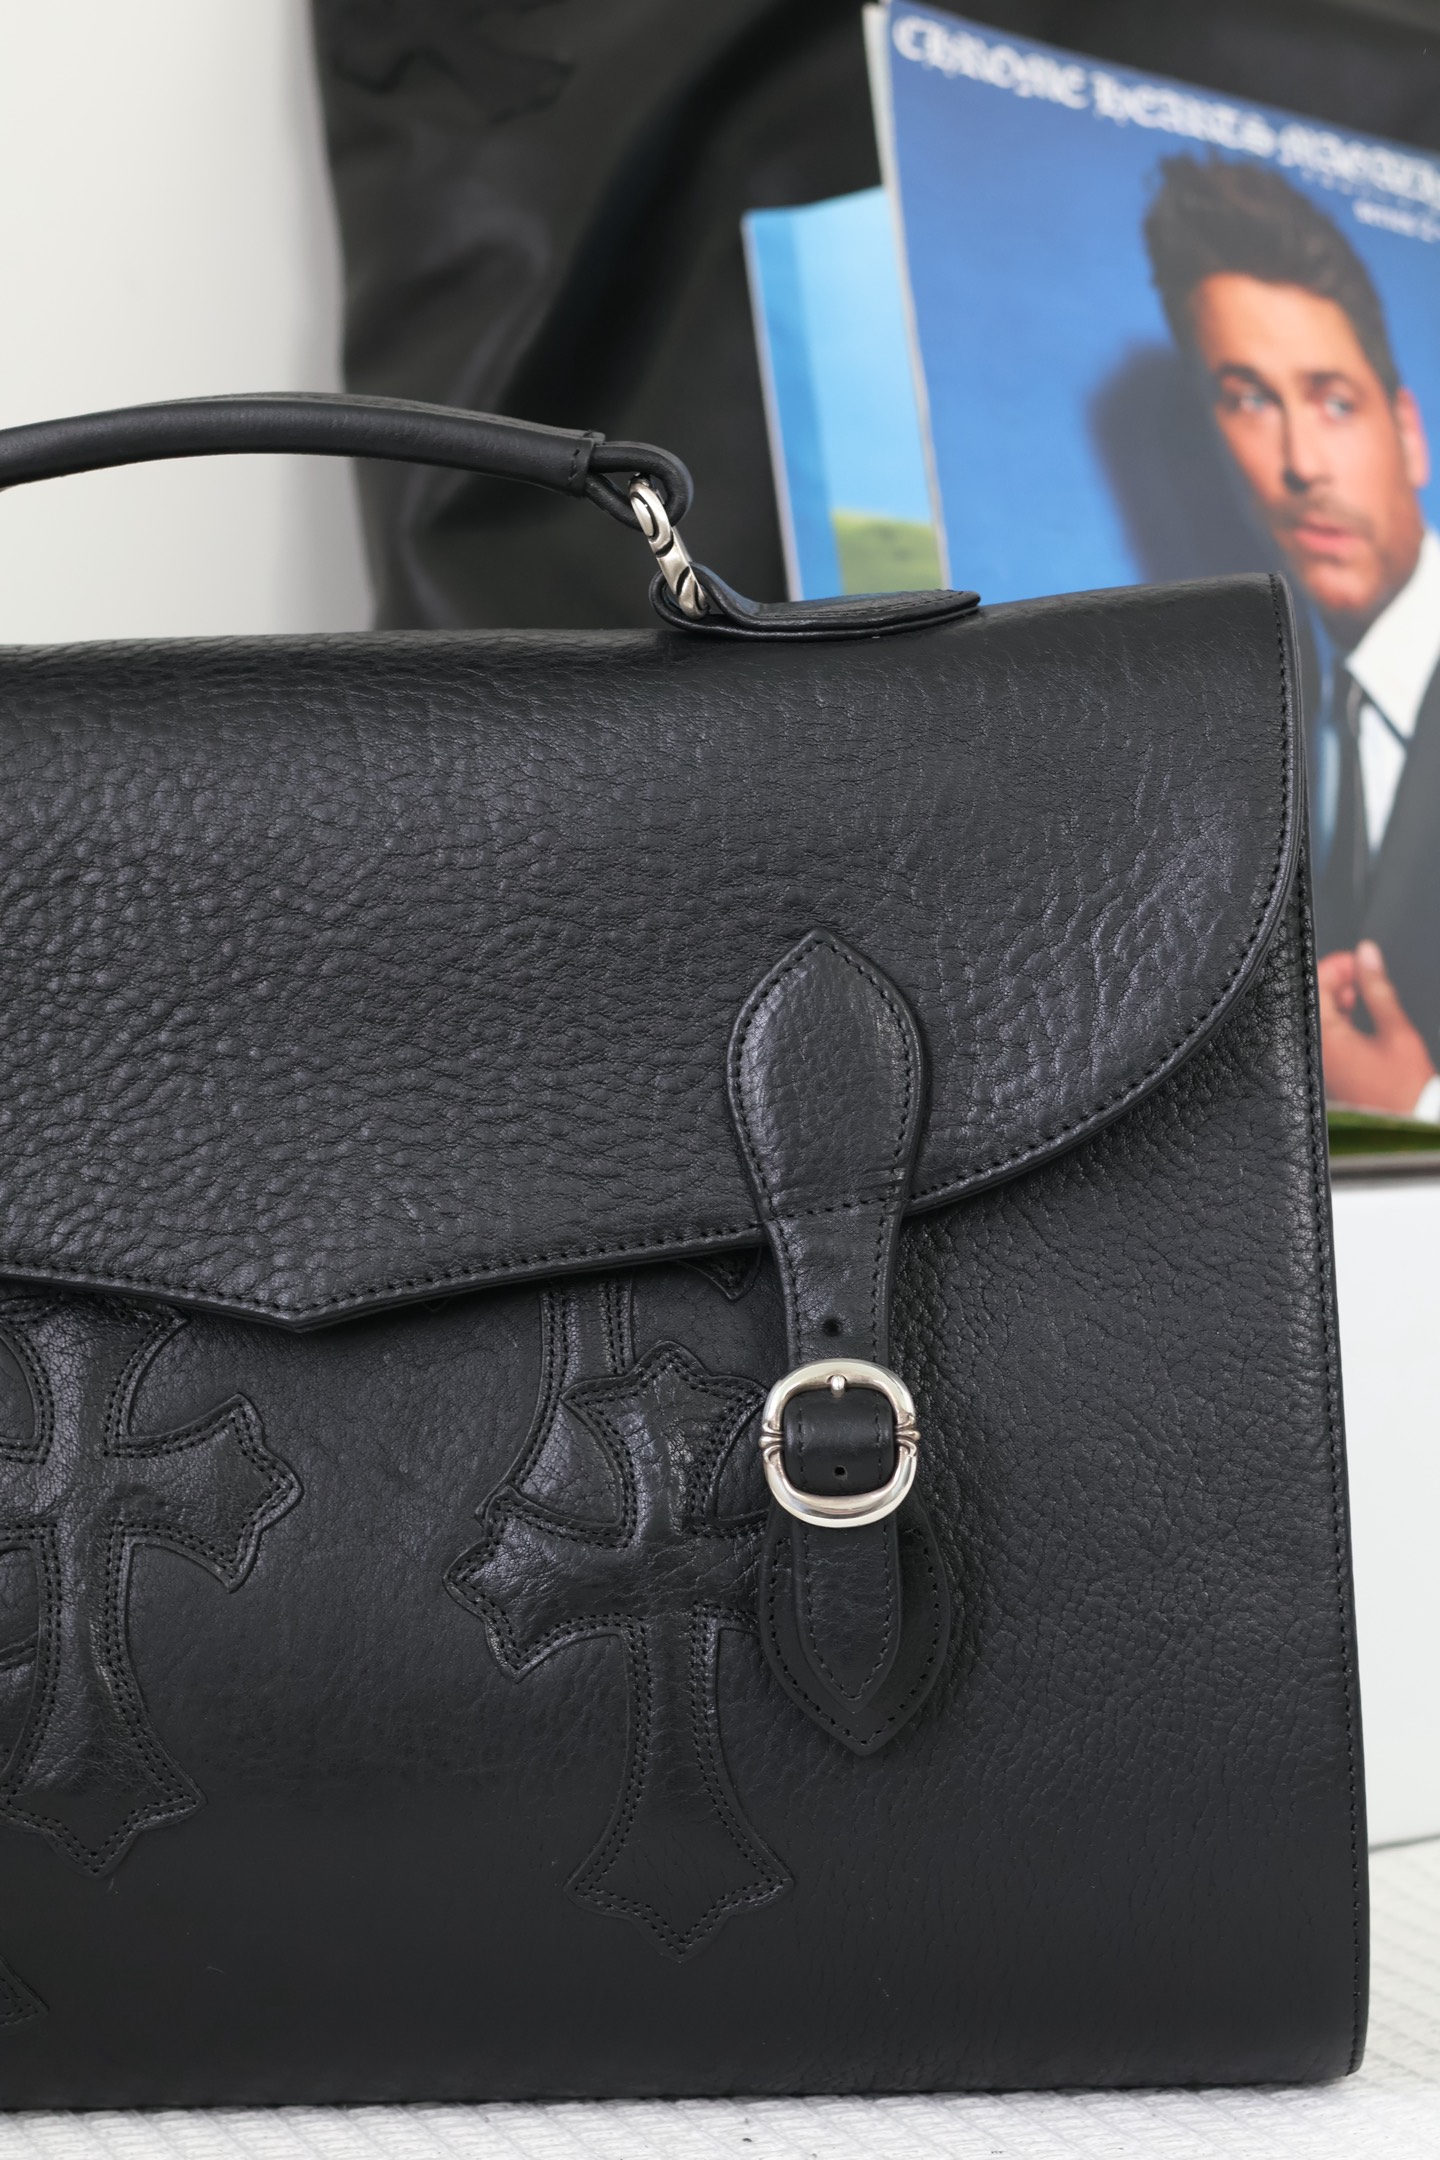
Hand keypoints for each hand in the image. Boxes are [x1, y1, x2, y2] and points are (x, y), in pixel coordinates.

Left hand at [1317, 941, 1436, 1113]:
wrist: (1410, 1125)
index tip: (1355, 960)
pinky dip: (1332, 1022)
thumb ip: (1378, 988)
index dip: (1335, 966)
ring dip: (1333, 1001)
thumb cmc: (1406, 1090)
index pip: (1316, 985)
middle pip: (1311, 1001)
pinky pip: (1319, 1037)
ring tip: (1359, 997)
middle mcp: (1316, 1053)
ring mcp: (1317, 1065)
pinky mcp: (1324, 1073)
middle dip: (1333, 981)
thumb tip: (1367, 956)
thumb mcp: (1396, 1030)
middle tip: (1360, 975)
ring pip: (1314, 1018)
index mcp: (1327, 1039)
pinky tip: (1351, 1019)